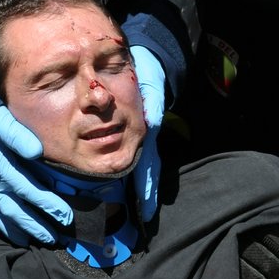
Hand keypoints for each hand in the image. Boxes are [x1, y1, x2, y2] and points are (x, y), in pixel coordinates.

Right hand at [0, 106, 71, 245]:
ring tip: (39, 242)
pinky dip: (5, 227)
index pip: (28, 190)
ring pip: (5, 216)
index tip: (65, 216)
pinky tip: (17, 236)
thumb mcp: (1, 122)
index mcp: (2, 167)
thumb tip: (36, 151)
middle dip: (36, 226)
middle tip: (56, 238)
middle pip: (17, 210)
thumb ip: (17, 136)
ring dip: (22, 230)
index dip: (47, 204)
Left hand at [129, 45, 164, 222]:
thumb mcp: (150, 84)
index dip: (146, 188)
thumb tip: (152, 122)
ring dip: (139, 187)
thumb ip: (153, 102)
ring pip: (140, 166)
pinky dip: (131, 172)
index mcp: (147, 130)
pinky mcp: (135, 131)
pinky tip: (125, 184)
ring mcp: (140, 136)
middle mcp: (144, 137)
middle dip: (145, 195)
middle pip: (146, 171)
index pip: (148, 165)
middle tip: (143, 218)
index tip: (145, 209)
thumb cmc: (147, 71)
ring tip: (137, 210)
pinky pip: (132, 155)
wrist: (146, 61)